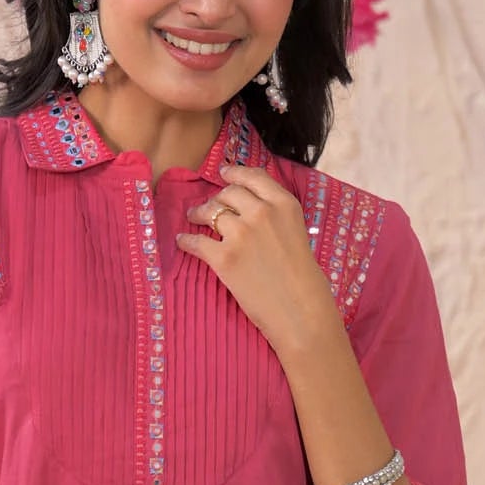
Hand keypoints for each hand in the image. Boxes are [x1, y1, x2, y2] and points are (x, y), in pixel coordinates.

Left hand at [177, 162, 339, 360]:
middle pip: (228, 193)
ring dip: (199, 213)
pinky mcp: (224, 258)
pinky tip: (182, 241)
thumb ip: (276, 215)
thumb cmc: (302, 278)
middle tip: (209, 206)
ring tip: (193, 218)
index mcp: (284, 204)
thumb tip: (250, 207)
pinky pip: (196, 241)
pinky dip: (186, 241)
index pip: (253, 177)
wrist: (300, 311)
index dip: (235, 172)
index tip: (224, 173)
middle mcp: (261, 212)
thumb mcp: (297, 232)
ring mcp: (241, 234)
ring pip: (210, 212)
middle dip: (217, 198)